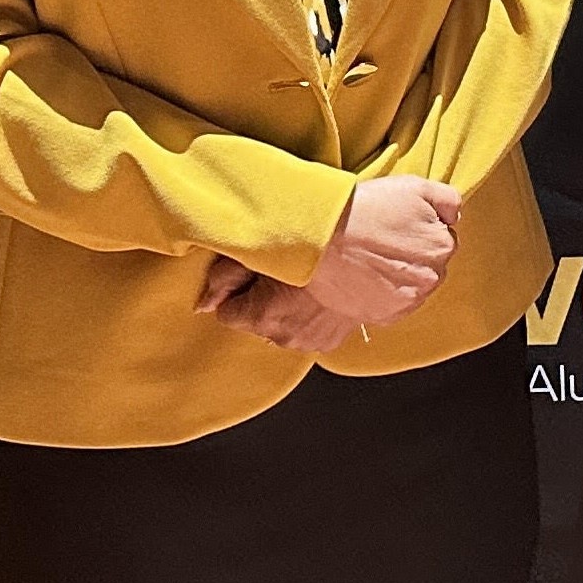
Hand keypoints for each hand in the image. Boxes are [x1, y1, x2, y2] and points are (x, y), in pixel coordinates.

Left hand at [193, 252, 365, 352]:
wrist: (377, 250)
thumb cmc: (320, 243)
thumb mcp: (260, 249)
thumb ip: (224, 277)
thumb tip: (204, 303)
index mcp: (261, 317)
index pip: (229, 311)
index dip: (238, 287)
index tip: (254, 270)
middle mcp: (285, 336)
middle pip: (258, 319)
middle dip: (265, 299)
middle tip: (283, 270)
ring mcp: (314, 340)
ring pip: (287, 324)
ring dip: (292, 307)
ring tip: (309, 278)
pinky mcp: (337, 337)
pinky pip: (313, 327)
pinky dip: (316, 312)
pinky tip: (326, 291)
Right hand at [303, 175, 464, 324]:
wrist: (323, 236)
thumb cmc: (367, 208)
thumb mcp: (415, 187)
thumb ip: (448, 200)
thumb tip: (455, 218)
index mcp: (443, 246)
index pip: (442, 240)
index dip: (419, 231)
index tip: (397, 227)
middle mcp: (432, 277)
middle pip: (430, 266)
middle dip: (412, 255)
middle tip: (382, 243)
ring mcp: (408, 300)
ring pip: (413, 287)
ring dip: (400, 277)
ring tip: (372, 260)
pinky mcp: (385, 315)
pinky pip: (394, 306)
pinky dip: (384, 294)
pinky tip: (367, 277)